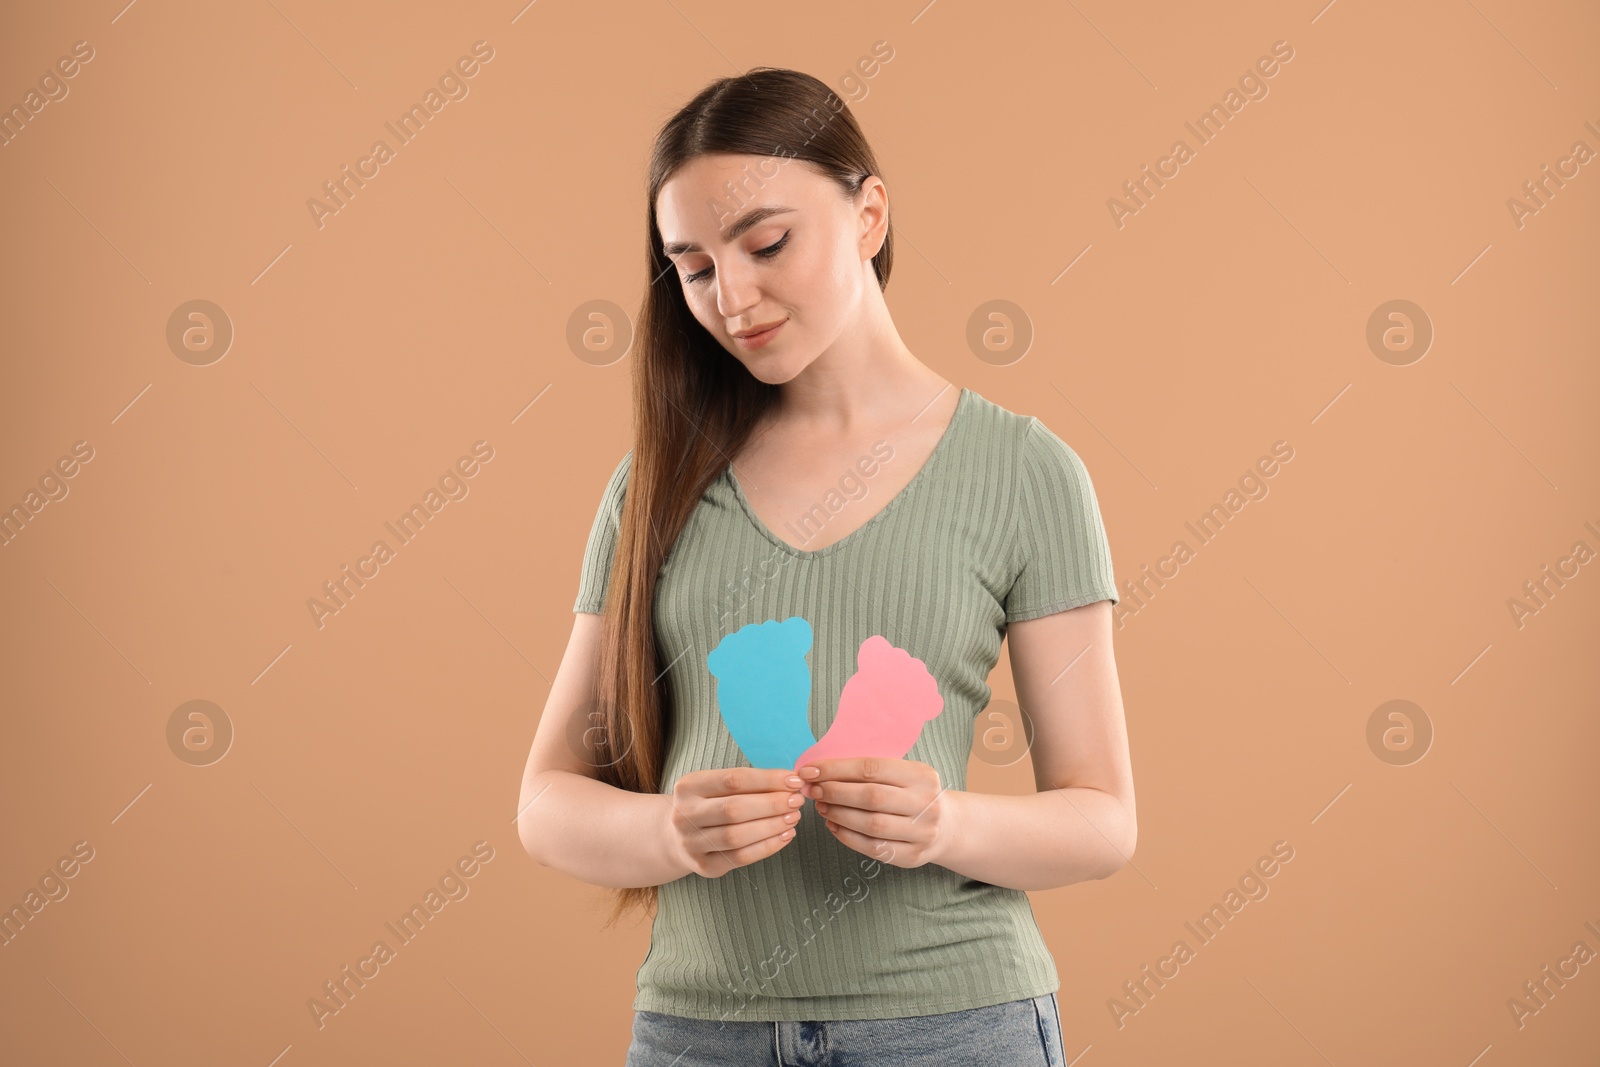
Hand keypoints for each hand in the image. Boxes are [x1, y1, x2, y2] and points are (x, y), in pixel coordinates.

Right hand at [663, 767, 804, 877]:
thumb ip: (747, 783)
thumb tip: (790, 781)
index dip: (767, 780)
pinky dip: (768, 846)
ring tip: (793, 817)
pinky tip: (785, 835)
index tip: (794, 780)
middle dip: (772, 804)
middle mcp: (685, 815)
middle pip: (734, 809)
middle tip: (796, 800)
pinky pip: (741, 857)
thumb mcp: (715, 786)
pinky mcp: (704, 866)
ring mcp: (692, 843)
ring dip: (772, 826)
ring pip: (737, 836)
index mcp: (689, 786)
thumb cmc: (708, 804)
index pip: (733, 779)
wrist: (676, 837)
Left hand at [798, 758, 950, 868]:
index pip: (872, 769)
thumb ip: (869, 771)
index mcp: (921, 775)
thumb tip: (821, 771)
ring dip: (838, 815)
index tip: (810, 770)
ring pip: (871, 824)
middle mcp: (925, 803)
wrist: (946, 826)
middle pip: (871, 797)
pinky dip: (847, 837)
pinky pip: (873, 847)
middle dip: (835, 792)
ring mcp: (921, 832)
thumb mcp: (902, 774)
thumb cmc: (912, 794)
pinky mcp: (913, 856)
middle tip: (814, 790)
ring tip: (822, 807)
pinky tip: (833, 826)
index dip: (836, 769)